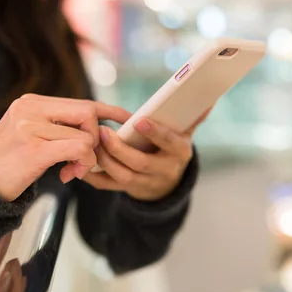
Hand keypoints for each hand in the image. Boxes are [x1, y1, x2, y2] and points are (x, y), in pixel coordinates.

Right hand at [0, 94, 130, 201]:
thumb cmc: (13, 163)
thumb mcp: (33, 135)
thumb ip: (61, 127)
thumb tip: (98, 128)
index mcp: (32, 102)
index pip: (82, 103)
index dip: (110, 111)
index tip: (129, 119)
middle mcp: (30, 108)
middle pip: (88, 113)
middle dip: (96, 138)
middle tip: (86, 159)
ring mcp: (30, 126)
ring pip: (86, 135)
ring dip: (88, 158)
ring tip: (72, 170)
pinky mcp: (34, 148)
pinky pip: (79, 149)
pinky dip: (83, 163)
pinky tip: (69, 175)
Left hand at [83, 110, 209, 200]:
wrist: (167, 183)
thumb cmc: (172, 150)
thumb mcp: (185, 135)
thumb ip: (194, 117)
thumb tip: (210, 100)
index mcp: (180, 153)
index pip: (169, 143)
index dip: (155, 133)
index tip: (139, 121)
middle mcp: (165, 171)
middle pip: (141, 163)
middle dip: (120, 149)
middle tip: (104, 131)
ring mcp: (147, 184)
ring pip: (123, 176)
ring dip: (105, 160)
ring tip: (92, 142)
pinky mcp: (129, 191)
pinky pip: (108, 186)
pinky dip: (93, 176)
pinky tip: (82, 162)